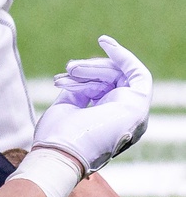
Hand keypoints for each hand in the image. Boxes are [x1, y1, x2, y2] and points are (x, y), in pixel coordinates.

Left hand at [31, 35, 152, 173]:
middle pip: (114, 81)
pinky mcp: (137, 107)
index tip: (68, 68)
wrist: (59, 152)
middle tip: (68, 69)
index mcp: (109, 123)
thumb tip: (81, 72)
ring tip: (71, 69)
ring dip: (94, 67)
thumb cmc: (58, 136)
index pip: (104, 90)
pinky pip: (139, 75)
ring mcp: (134, 115)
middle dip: (89, 70)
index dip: (88, 76)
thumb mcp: (67, 107)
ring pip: (121, 76)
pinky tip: (107, 44)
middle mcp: (125, 120)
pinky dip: (124, 57)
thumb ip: (80, 91)